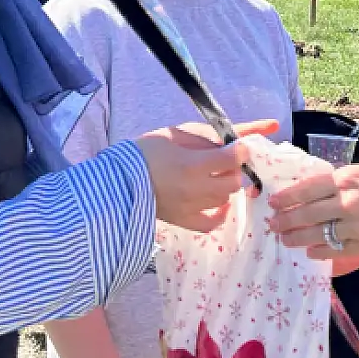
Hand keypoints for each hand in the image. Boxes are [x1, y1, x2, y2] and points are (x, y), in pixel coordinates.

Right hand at [134, 120, 276, 231]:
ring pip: (225, 199)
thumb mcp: (175, 134)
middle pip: (233, 182)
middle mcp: (194, 190)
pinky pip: (212, 223)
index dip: (240, 151)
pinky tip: (217, 202)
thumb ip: (206, 136)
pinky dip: (219, 213)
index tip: (238, 146)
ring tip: (211, 176)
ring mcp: (190, 209)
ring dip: (224, 186)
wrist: (117, 180)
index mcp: (191, 165)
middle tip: (222, 161)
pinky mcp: (183, 221)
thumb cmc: (145, 151)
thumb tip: (234, 138)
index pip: (232, 160)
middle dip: (232, 169)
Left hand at [268, 161, 358, 260]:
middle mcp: (348, 201)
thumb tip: (323, 188)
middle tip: (272, 224)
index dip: (287, 197)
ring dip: (296, 238)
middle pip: (306, 213)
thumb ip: (347, 180)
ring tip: (284, 239)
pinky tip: (310, 252)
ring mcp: (357, 225)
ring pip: (317, 234)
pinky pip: (336, 251)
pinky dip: (319, 252)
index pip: (307, 188)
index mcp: (348, 177)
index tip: (273, 201)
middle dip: (285, 220)